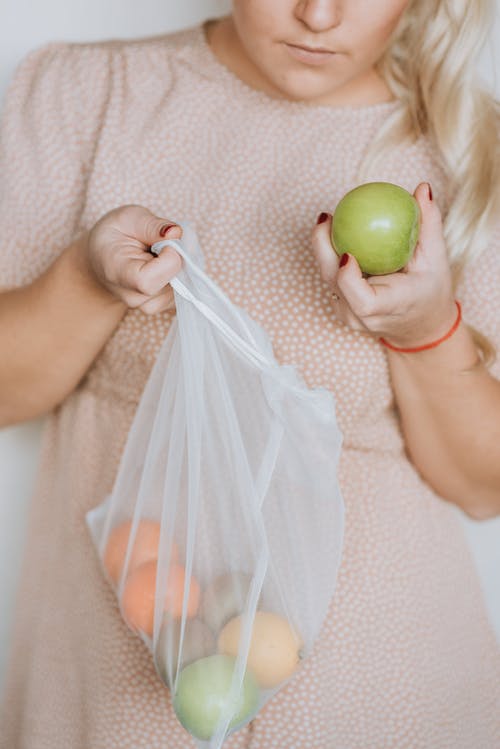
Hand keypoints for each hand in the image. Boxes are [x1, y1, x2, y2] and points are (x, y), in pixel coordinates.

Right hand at [84, 204, 182, 314]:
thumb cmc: (115, 235)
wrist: (105, 257)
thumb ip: (152, 225)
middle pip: (173, 283)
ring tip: (160, 254)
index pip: (149, 281)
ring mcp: (149, 305)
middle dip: (178, 258)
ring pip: (184, 287)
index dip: (168, 259)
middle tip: (162, 243)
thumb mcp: (129, 218)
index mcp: (118, 274)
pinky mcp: (163, 305)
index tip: (164, 241)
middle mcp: (133, 297)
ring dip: (181, 265)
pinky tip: (165, 264)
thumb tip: (176, 233)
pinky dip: (182, 273)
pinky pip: (186, 290)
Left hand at [312, 183, 456, 348]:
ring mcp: (349, 316)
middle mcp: (363, 317)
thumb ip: (429, 225)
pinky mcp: (341, 309)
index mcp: (388, 308)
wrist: (420, 325)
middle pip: (334, 285)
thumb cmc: (431, 291)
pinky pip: (331, 281)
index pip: (363, 301)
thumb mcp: (436, 259)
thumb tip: (422, 189)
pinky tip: (331, 233)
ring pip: (327, 281)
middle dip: (323, 249)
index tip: (347, 252)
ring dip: (322, 249)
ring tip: (326, 220)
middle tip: (326, 217)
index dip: (348, 279)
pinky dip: (329, 257)